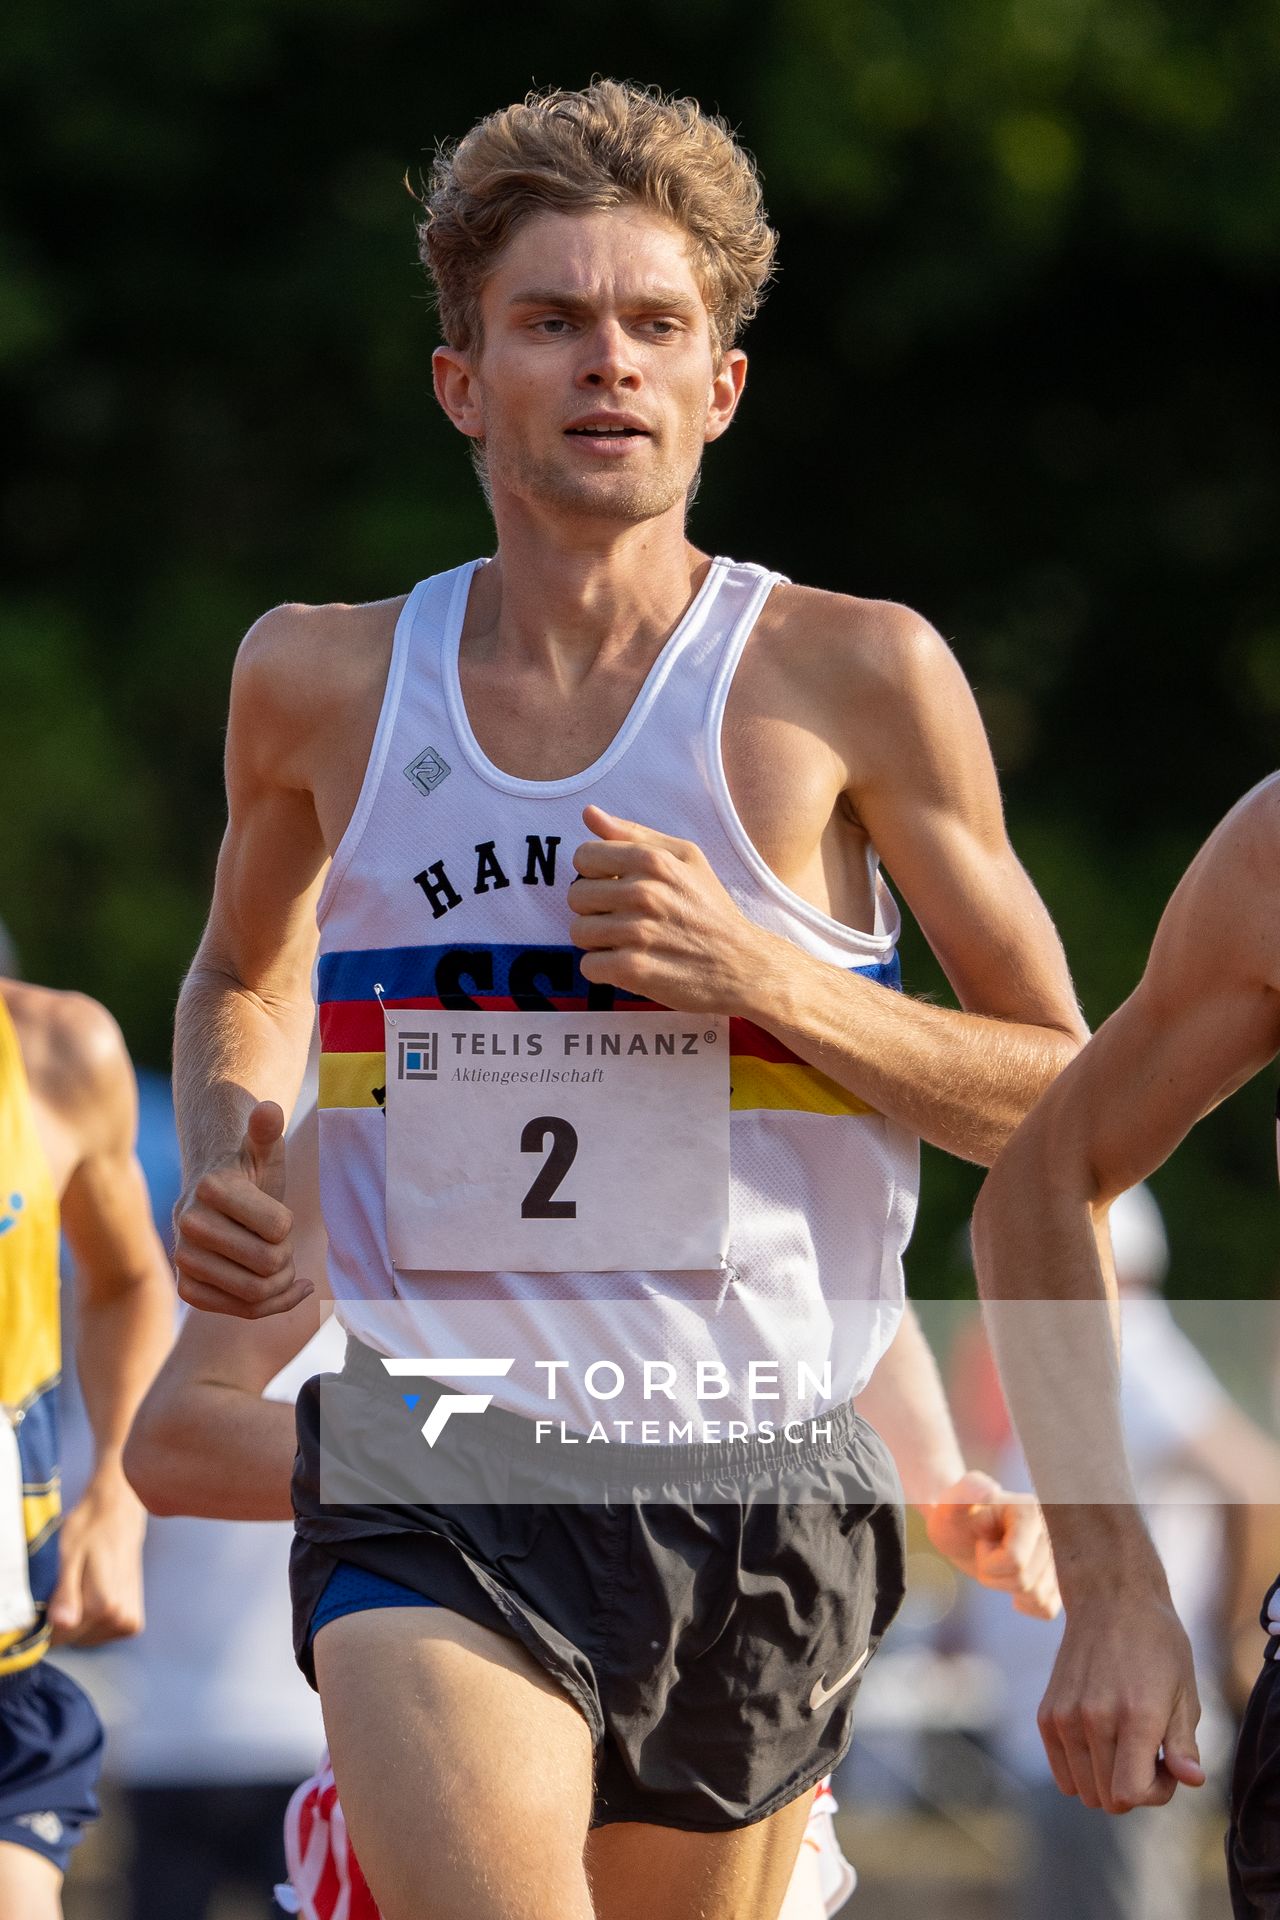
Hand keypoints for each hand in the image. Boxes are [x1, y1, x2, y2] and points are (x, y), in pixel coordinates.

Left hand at [48, 1470, 146, 1645]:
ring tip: (84, 1584)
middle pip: (72, 1639)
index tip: (53, 1591)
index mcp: (104, 1605)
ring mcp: (129, 1621)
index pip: (57, 1637)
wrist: (118, 1515)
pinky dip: (91, 1621)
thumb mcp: (69, 1556)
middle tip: (69, 1582)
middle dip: (63, 1616)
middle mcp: (121, 1617)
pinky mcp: (132, 1622)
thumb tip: (62, 1624)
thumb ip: (65, 1594)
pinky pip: (100, 1635)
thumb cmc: (90, 1530)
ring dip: (78, 1618)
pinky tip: (94, 1594)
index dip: (47, 1616)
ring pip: (85, 1638)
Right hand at [173, 1102, 310, 1318]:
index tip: (276, 1215)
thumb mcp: (262, 1150)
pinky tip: (282, 1287)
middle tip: (278, 1242)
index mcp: (210, 1188)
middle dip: (287, 1256)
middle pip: (269, 1265)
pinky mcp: (187, 1290)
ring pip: (257, 1294)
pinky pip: (241, 1312)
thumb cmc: (248, 1175)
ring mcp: (183, 1260)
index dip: (289, 1225)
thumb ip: (266, 1130)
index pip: (280, 1228)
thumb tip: (268, 1109)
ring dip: (281, 1283)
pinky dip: (271, 1305)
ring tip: (277, 1261)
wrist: (216, 1202)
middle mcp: (188, 1224)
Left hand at [569, 806, 773, 1011]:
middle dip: (594, 909)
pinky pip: (588, 966)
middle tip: (622, 919)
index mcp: (653, 861)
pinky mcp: (634, 970)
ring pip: (578, 933)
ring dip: (597, 942)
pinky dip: (604, 970)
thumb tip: (589, 814)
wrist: (743, 965)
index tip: (616, 887)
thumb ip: (634, 834)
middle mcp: (644, 893)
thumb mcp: (686, 858)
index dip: (595, 873)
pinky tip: (629, 965)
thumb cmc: (711, 909)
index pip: (584, 856)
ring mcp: (638, 933)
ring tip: (626, 943)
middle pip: (576, 896)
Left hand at [922, 1470, 1060, 1619]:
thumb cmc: (955, 1518)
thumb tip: (990, 1489)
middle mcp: (1055, 1531)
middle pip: (1025, 1582)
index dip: (988, 1561)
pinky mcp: (1059, 1577)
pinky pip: (1047, 1608)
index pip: (1015, 1561)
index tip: (981, 1539)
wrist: (962, 1532)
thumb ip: (965, 1491)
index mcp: (1033, 1511)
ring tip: (1000, 1560)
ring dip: (1008, 1587)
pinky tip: (1012, 1581)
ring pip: (1037, 1597)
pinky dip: (1026, 1603)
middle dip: (995, 1575)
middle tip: (988, 1549)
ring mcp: (1060, 1556)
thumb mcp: (951, 1505)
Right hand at [1038, 1589, 1204, 1811]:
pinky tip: (1102, 1740)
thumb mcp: (1185, 1692)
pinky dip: (1083, 1771)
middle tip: (1149, 1752)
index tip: (1167, 1764)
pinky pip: (1062, 1773)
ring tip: (1125, 1745)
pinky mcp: (1047, 1715)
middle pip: (1108, 1798)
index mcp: (1135, 1715)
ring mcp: (1065, 1717)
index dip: (1155, 1793)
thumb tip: (1191, 1780)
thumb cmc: (1158, 1645)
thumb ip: (1184, 1744)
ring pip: (1084, 1790)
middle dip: (1135, 1787)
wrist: (1110, 1599)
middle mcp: (1094, 1719)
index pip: (1130, 1794)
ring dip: (1108, 1780)